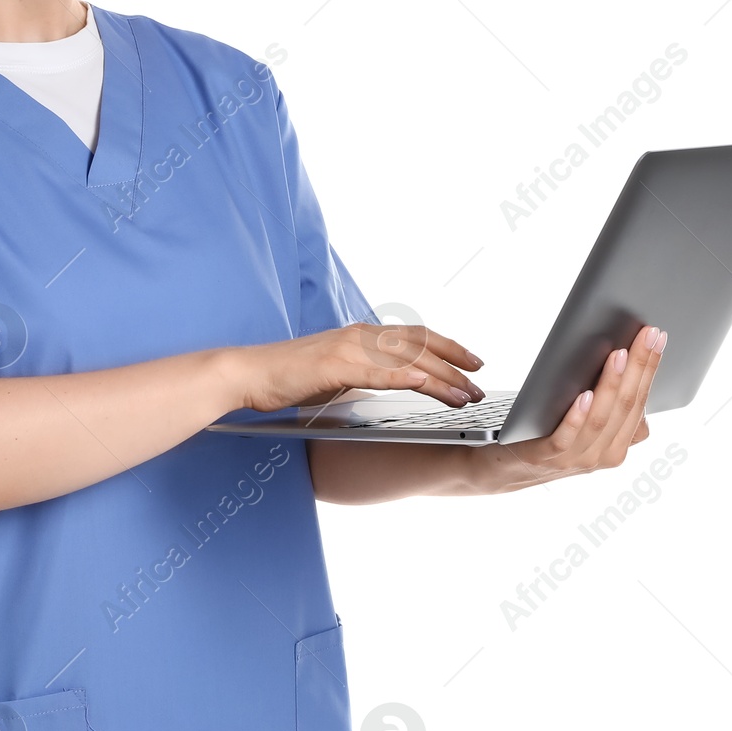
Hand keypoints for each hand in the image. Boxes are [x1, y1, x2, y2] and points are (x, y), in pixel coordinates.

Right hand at [228, 322, 485, 413]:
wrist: (250, 373)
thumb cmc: (289, 377)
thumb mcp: (337, 374)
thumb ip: (365, 374)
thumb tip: (392, 385)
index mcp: (362, 337)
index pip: (416, 337)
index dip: (449, 347)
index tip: (474, 363)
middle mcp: (360, 335)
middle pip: (421, 345)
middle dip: (456, 363)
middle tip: (481, 382)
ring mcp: (349, 348)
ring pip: (407, 358)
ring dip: (441, 377)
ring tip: (466, 395)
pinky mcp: (335, 364)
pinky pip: (379, 370)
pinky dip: (405, 376)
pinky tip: (426, 384)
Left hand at [490, 323, 666, 485]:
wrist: (506, 465)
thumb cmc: (549, 431)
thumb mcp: (587, 421)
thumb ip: (609, 402)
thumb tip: (628, 358)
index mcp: (619, 443)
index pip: (640, 400)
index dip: (650, 368)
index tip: (657, 336)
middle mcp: (604, 454)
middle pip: (626, 406)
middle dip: (639, 368)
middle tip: (646, 335)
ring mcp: (577, 458)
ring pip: (601, 419)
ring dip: (611, 385)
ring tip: (618, 356)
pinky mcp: (546, 456)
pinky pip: (567, 437)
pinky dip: (578, 416)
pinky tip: (584, 395)